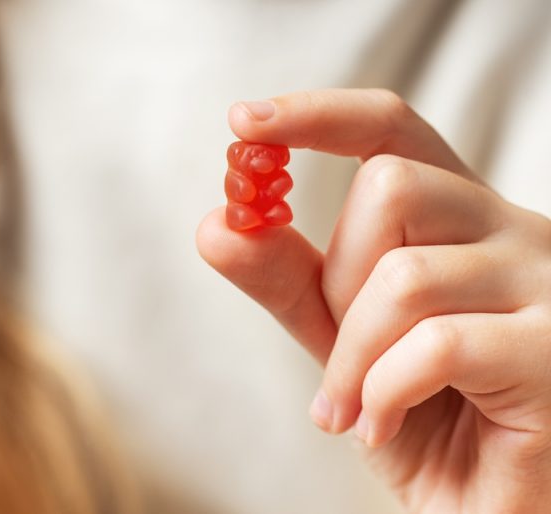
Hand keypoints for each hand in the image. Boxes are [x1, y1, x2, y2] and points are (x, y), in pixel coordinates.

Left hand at [197, 89, 550, 512]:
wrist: (489, 506)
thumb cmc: (424, 417)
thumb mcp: (342, 340)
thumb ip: (290, 282)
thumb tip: (218, 225)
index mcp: (460, 219)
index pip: (391, 131)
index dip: (317, 115)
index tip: (243, 123)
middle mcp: (512, 232)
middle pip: (389, 189)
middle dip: (337, 282)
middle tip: (342, 359)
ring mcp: (545, 285)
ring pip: (404, 273)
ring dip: (351, 356)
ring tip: (353, 409)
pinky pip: (436, 343)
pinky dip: (384, 391)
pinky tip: (381, 426)